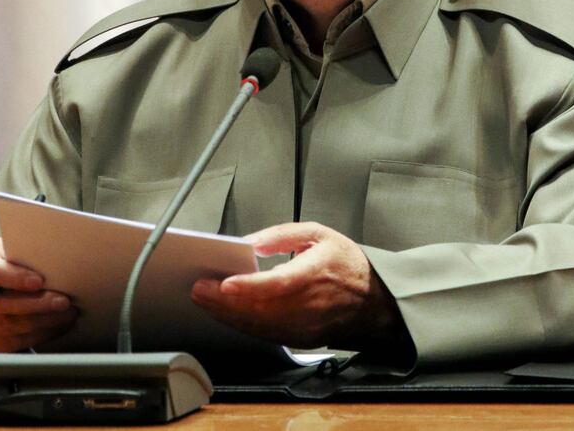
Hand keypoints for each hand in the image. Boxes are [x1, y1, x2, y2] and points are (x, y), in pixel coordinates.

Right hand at [0, 237, 77, 351]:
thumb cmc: (7, 255)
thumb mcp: (13, 244)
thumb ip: (26, 253)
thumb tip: (57, 264)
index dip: (14, 278)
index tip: (39, 281)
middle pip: (0, 304)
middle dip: (37, 304)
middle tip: (64, 302)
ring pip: (6, 327)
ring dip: (42, 323)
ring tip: (66, 315)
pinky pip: (9, 343)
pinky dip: (36, 336)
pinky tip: (55, 326)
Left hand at [191, 221, 407, 352]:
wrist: (374, 300)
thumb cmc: (346, 264)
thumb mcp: (319, 233)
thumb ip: (283, 235)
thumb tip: (252, 242)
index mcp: (316, 273)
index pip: (279, 284)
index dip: (249, 286)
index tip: (224, 282)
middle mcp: (309, 305)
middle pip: (260, 309)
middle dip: (224, 301)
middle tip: (199, 289)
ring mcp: (304, 327)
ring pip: (259, 326)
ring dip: (228, 315)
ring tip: (204, 300)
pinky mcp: (300, 340)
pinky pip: (265, 335)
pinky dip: (242, 325)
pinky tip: (226, 314)